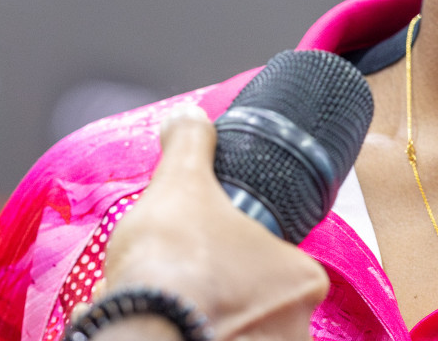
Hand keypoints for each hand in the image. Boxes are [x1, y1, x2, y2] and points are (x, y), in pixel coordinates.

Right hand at [91, 105, 329, 340]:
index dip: (232, 247)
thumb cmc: (171, 264)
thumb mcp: (182, 183)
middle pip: (246, 296)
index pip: (274, 257)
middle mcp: (294, 328)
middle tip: (172, 273)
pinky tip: (145, 322)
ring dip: (187, 312)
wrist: (135, 331)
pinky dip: (170, 333)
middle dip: (207, 285)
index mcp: (302, 280)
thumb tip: (189, 120)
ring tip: (151, 299)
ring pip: (222, 325)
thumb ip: (191, 146)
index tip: (201, 247)